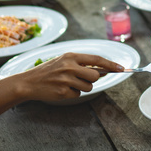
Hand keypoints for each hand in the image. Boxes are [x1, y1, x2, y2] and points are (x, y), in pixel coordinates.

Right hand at [8, 52, 122, 100]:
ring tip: (68, 84)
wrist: (29, 82)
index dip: (111, 64)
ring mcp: (66, 80)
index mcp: (71, 56)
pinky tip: (62, 89)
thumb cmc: (48, 71)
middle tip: (81, 79)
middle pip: (95, 76)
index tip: (122, 68)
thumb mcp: (63, 61)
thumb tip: (102, 71)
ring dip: (82, 87)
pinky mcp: (63, 92)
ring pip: (88, 87)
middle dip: (92, 80)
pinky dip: (73, 94)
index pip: (96, 59)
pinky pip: (78, 95)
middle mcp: (69, 66)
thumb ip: (81, 64)